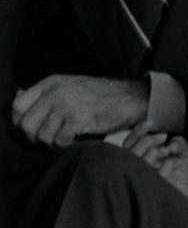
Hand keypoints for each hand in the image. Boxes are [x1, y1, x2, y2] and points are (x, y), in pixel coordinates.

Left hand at [12, 75, 148, 146]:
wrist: (128, 98)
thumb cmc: (99, 95)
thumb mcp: (69, 85)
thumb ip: (46, 93)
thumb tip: (20, 99)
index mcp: (52, 83)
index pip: (18, 105)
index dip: (20, 121)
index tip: (32, 127)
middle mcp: (56, 92)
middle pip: (27, 124)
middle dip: (35, 136)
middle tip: (48, 138)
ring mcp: (67, 105)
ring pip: (42, 135)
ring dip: (51, 142)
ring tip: (63, 138)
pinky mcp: (78, 119)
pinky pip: (59, 140)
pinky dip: (65, 144)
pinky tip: (73, 139)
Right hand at [123, 122, 187, 202]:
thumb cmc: (186, 164)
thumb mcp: (182, 148)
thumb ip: (175, 143)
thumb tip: (169, 141)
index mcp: (142, 157)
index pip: (129, 144)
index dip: (137, 133)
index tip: (150, 123)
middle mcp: (139, 169)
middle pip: (131, 153)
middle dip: (146, 141)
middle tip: (163, 136)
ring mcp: (146, 180)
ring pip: (139, 164)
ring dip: (152, 153)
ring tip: (166, 150)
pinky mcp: (156, 191)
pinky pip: (154, 178)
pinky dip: (162, 168)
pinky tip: (171, 162)